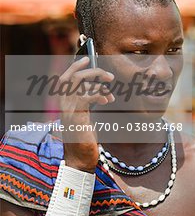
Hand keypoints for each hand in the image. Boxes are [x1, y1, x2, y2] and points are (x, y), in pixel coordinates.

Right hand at [58, 57, 114, 172]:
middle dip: (93, 72)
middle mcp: (62, 103)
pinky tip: (107, 100)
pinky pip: (85, 97)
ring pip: (80, 84)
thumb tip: (101, 85)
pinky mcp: (75, 116)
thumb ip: (89, 100)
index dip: (75, 66)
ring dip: (98, 84)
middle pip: (74, 77)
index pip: (65, 77)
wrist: (81, 157)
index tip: (88, 59)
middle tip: (109, 76)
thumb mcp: (86, 114)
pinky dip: (98, 95)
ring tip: (110, 92)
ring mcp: (67, 109)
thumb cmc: (85, 136)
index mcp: (64, 102)